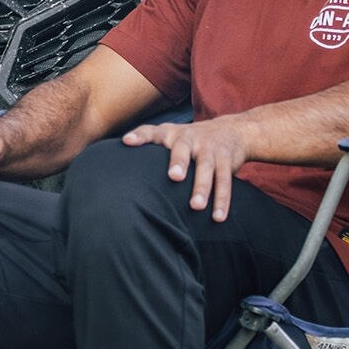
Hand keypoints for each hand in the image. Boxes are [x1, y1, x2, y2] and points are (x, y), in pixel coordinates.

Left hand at [121, 117, 249, 219]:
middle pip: (183, 149)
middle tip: (174, 177)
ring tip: (196, 206)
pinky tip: (218, 217)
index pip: (151, 131)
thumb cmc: (191, 140)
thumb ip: (148, 145)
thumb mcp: (171, 136)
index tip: (127, 141)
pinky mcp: (227, 160)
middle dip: (179, 162)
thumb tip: (115, 165)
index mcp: (171, 134)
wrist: (232, 130)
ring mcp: (209, 149)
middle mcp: (190, 138)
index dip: (139, 136)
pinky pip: (225, 181)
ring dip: (202, 188)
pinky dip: (222, 200)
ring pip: (207, 168)